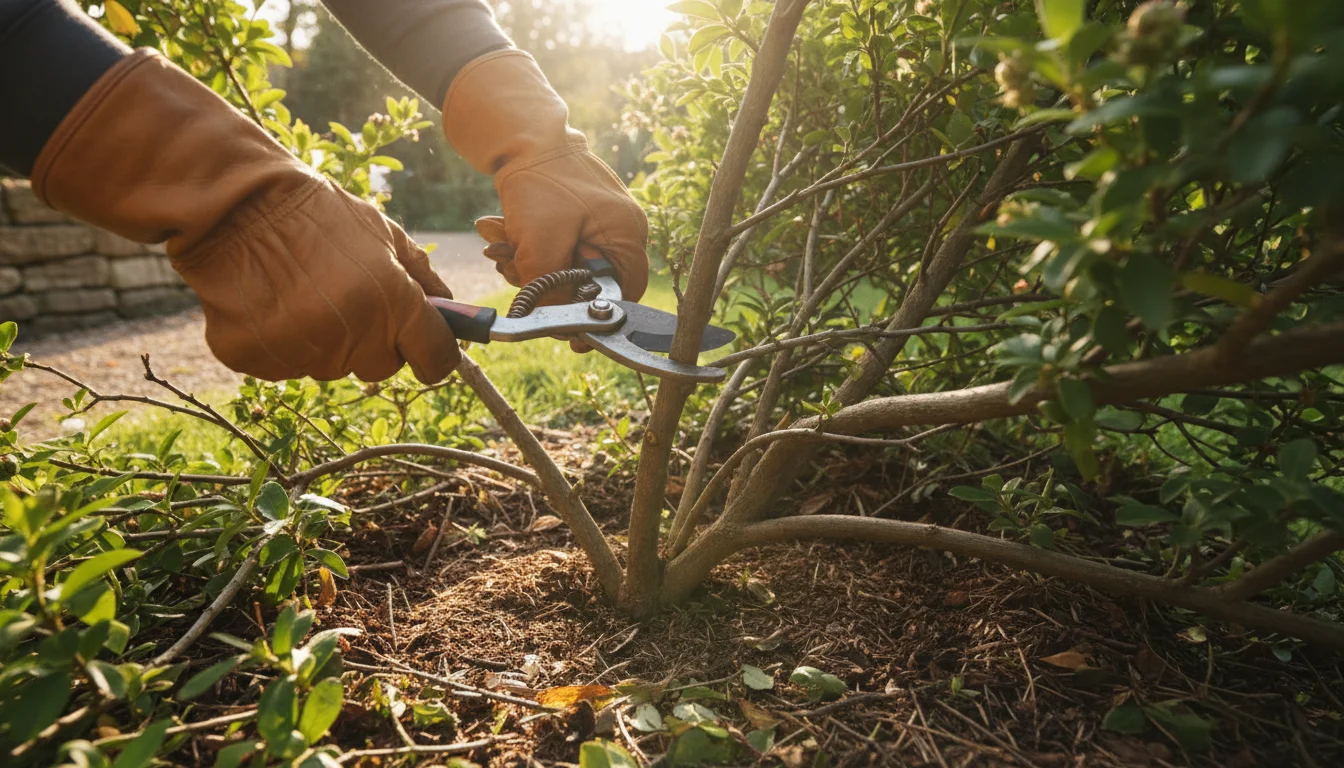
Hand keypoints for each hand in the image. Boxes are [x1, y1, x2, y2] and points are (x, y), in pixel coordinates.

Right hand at [178, 180, 459, 382]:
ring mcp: (301, 351)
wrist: (234, 204)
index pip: (435, 360)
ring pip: (331, 367)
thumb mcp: (382, 232)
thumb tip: (454, 312)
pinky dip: (281, 343)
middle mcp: (352, 334)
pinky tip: (271, 302)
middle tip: (349, 299)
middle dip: (375, 340)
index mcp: (392, 302)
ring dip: (326, 341)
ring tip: (302, 292)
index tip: (426, 348)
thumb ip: (424, 277)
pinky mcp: (255, 360)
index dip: (434, 355)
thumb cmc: (317, 214)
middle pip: (381, 366)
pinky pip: (285, 366)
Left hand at [442, 50, 649, 302]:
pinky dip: (529, 245)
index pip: (623, 295)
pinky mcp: (578, 215)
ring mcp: (601, 221)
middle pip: (588, 283)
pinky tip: (502, 233)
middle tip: (511, 268)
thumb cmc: (539, 180)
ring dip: (528, 262)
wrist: (521, 133)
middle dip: (545, 281)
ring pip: (566, 267)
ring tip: (498, 242)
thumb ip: (548, 289)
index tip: (564, 334)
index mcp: (627, 234)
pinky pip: (557, 247)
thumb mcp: (539, 242)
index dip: (591, 316)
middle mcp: (622, 230)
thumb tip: (552, 324)